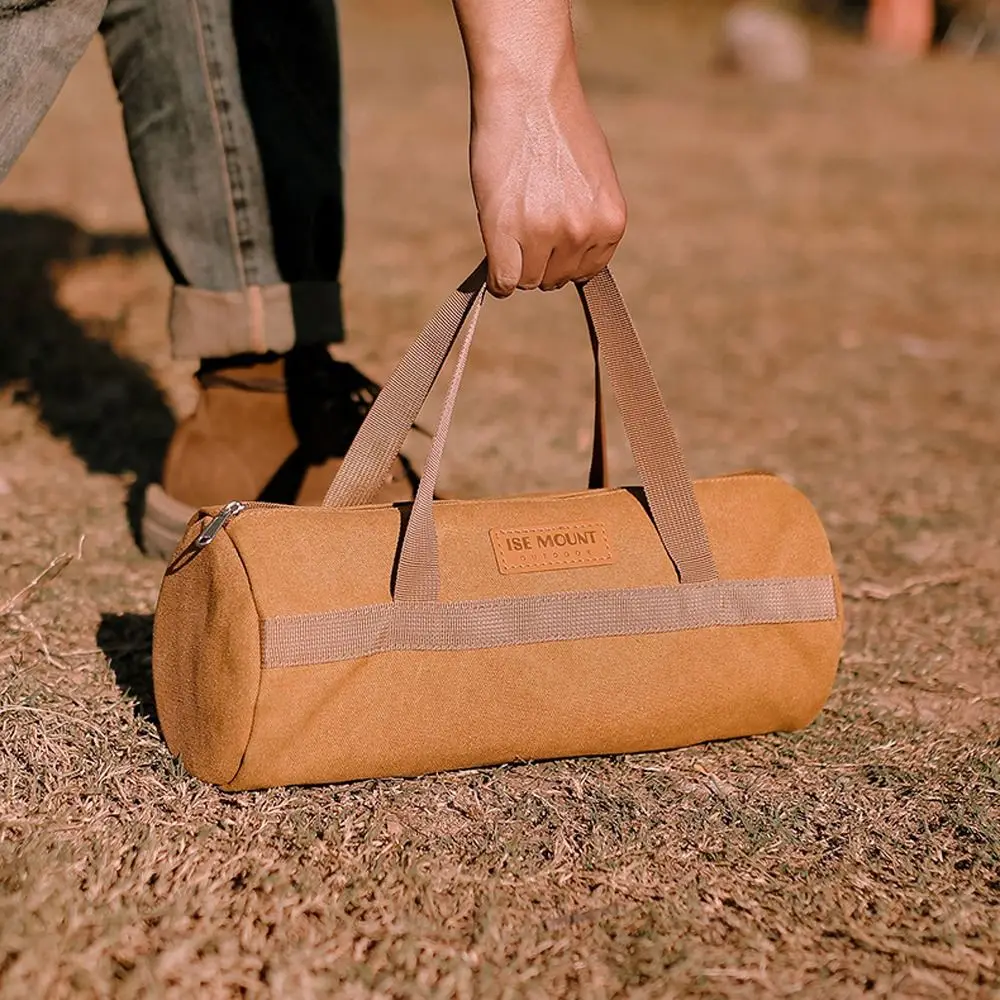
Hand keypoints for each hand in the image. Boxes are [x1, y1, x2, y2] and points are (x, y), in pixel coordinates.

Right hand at [471, 76, 626, 296]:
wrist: (528, 89)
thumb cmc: (557, 125)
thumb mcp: (593, 177)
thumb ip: (589, 218)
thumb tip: (571, 251)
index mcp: (612, 223)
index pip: (584, 272)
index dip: (563, 255)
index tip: (549, 232)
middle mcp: (583, 233)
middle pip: (554, 278)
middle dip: (539, 257)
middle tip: (526, 217)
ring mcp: (546, 234)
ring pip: (528, 280)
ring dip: (517, 260)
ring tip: (511, 217)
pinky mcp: (508, 233)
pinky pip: (505, 283)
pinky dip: (498, 278)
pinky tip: (496, 253)